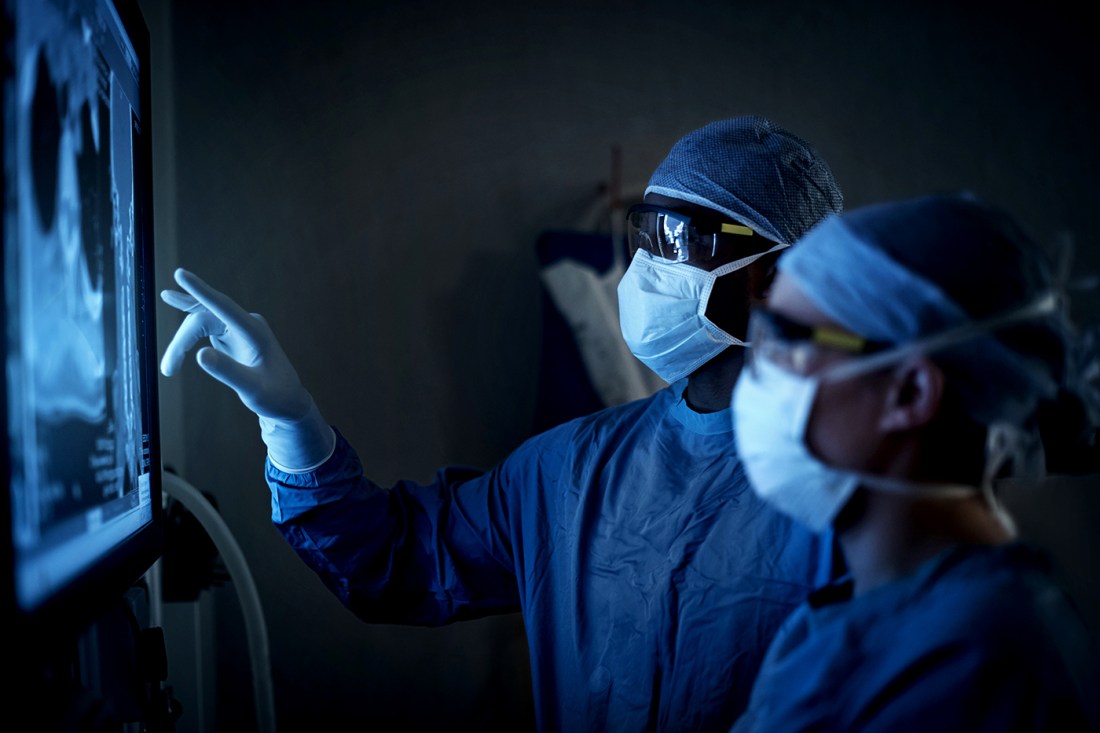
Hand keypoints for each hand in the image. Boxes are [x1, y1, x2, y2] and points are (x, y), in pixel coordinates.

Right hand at [160, 267, 333, 470]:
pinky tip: (174, 313)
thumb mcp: (252, 390)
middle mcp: (246, 324)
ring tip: (169, 369)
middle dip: (182, 341)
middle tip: (168, 369)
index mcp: (254, 332)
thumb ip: (228, 371)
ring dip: (182, 343)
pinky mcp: (233, 335)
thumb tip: (200, 355)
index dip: (200, 290)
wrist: (288, 402)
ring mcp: (239, 328)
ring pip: (200, 324)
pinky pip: (205, 328)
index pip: (222, 306)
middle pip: (203, 319)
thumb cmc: (275, 397)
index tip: (179, 273)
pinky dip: (188, 337)